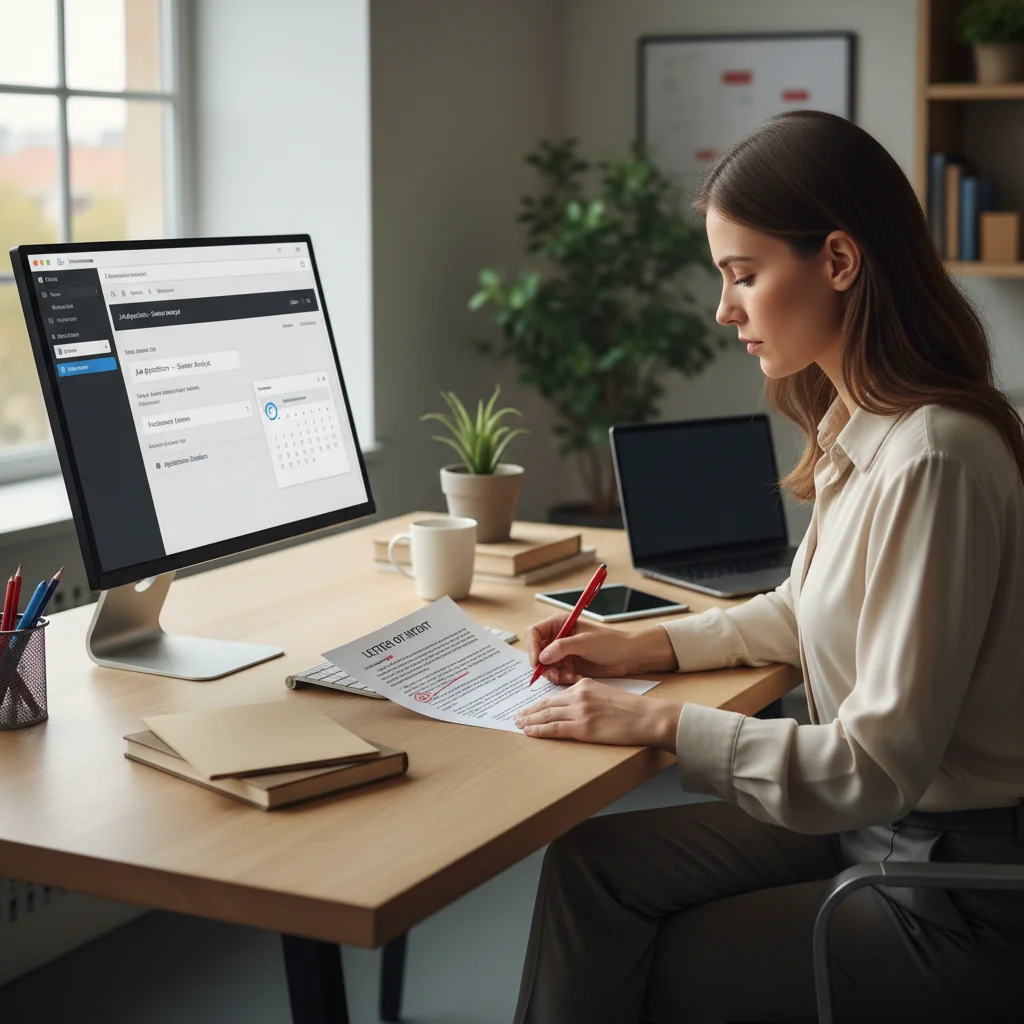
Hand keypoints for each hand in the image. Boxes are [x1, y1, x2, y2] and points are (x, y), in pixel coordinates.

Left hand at [514, 677, 682, 750]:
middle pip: (547, 704)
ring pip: (547, 715)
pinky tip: (529, 732)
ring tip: (518, 724)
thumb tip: (572, 708)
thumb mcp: (606, 694)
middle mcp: (579, 695)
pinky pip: (554, 728)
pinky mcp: (583, 728)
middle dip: (529, 710)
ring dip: (529, 720)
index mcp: (584, 685)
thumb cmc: (632, 709)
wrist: (647, 717)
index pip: (556, 695)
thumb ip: (587, 698)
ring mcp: (580, 711)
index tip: (529, 707)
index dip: (540, 703)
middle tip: (516, 716)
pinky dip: (539, 730)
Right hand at [527, 612, 677, 684]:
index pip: (534, 633)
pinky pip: (555, 675)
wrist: (628, 657)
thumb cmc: (610, 642)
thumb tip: (542, 656)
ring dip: (553, 674)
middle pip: (536, 652)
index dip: (532, 647)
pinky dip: (561, 679)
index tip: (537, 661)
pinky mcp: (568, 666)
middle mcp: (558, 637)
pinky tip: (574, 677)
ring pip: (545, 666)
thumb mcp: (585, 642)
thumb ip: (562, 647)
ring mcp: (562, 653)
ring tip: (568, 676)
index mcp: (559, 624)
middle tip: (553, 674)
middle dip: (542, 665)